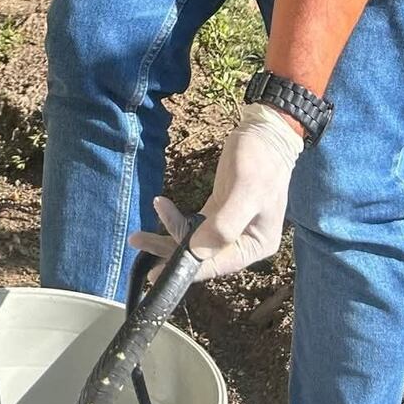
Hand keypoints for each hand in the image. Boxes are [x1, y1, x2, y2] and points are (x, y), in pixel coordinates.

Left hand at [129, 103, 303, 280]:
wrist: (265, 132)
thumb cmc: (260, 160)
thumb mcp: (245, 191)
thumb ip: (224, 225)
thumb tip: (197, 252)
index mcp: (255, 245)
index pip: (218, 264)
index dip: (188, 269)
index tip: (158, 272)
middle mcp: (243, 242)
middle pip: (202, 255)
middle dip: (170, 252)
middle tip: (139, 243)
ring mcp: (230, 227)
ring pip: (194, 241)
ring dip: (168, 237)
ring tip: (138, 236)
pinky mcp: (218, 210)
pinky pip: (193, 224)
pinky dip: (176, 220)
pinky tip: (161, 207)